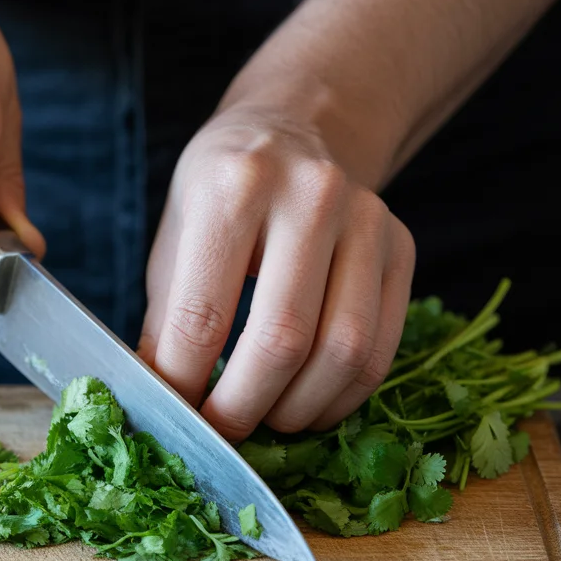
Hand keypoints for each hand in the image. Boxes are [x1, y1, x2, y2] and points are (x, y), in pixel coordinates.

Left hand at [139, 101, 415, 440]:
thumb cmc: (221, 192)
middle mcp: (310, 195)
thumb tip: (158, 403)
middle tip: (222, 431)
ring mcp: (367, 219)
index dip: (185, 383)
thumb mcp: (174, 239)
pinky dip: (343, 397)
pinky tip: (309, 405)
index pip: (203, 314)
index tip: (175, 416)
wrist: (295, 128)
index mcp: (235, 186)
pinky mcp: (403, 247)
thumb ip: (165, 320)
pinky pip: (381, 349)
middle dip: (244, 407)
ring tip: (267, 420)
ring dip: (299, 410)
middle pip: (282, 339)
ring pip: (343, 351)